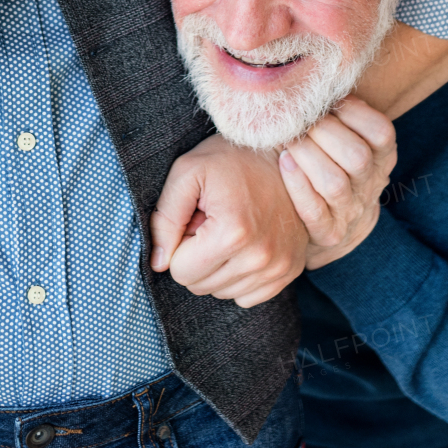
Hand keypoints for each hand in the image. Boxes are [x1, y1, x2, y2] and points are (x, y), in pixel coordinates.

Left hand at [149, 134, 308, 307]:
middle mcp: (260, 258)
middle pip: (200, 286)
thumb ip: (165, 218)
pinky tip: (244, 244)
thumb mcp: (187, 173)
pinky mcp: (290, 271)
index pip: (181, 272)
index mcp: (232, 234)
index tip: (195, 218)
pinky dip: (239, 275)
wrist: (281, 150)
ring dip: (218, 266)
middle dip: (197, 256)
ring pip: (223, 293)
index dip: (180, 244)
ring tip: (229, 228)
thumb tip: (158, 263)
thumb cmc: (229, 158)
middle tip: (212, 221)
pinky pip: (247, 296)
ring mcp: (279, 267)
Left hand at [278, 95, 396, 269]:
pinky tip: (283, 163)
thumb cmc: (328, 161)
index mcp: (382, 157)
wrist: (331, 223)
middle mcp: (371, 184)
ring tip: (287, 141)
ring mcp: (352, 211)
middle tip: (299, 121)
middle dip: (323, 133)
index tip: (327, 102)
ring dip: (306, 156)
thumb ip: (336, 112)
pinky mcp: (329, 233)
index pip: (382, 133)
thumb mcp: (345, 136)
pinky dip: (297, 185)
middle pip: (357, 157)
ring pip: (335, 184)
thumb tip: (310, 75)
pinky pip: (314, 211)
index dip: (353, 112)